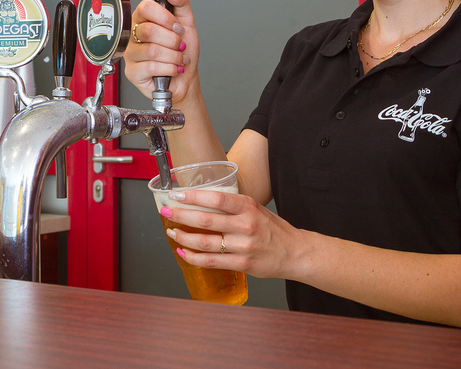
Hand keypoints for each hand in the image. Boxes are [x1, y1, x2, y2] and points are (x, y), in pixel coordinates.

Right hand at [123, 0, 199, 103]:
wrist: (185, 78)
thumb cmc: (183, 52)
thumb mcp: (187, 24)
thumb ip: (182, 4)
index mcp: (144, 20)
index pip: (145, 8)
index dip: (166, 18)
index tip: (178, 28)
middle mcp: (133, 35)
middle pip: (149, 31)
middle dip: (173, 41)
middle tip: (180, 46)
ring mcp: (131, 54)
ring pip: (152, 50)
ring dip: (174, 57)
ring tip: (179, 59)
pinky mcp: (132, 72)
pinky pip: (151, 67)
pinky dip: (169, 69)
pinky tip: (173, 69)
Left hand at [159, 188, 304, 279]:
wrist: (294, 252)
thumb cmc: (273, 229)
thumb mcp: (256, 209)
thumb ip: (233, 206)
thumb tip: (202, 202)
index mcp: (248, 207)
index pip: (216, 199)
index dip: (193, 197)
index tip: (176, 195)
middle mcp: (245, 226)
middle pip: (206, 220)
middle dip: (181, 215)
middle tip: (166, 212)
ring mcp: (243, 247)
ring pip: (205, 242)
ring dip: (184, 237)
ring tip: (172, 232)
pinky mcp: (242, 264)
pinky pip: (211, 261)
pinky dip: (194, 257)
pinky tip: (184, 252)